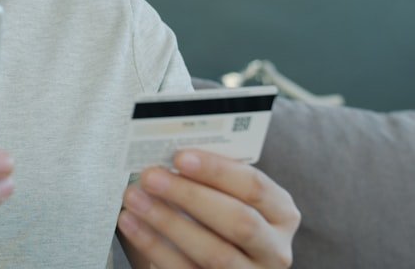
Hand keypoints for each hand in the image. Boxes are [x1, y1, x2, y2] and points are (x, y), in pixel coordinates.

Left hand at [117, 150, 299, 268]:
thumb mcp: (228, 197)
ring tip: (135, 199)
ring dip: (168, 223)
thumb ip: (211, 179)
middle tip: (151, 177)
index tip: (180, 157)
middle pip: (239, 221)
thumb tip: (169, 156)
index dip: (217, 170)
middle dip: (191, 196)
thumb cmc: (220, 217)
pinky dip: (155, 246)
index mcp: (281, 213)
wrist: (215, 259)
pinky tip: (133, 225)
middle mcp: (274, 249)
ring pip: (215, 253)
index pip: (255, 187)